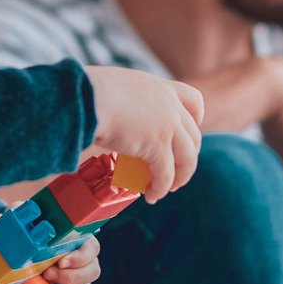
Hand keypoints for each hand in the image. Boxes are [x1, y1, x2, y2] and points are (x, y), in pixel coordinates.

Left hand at [36, 236, 100, 283]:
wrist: (27, 259)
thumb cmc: (35, 243)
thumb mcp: (40, 239)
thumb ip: (43, 241)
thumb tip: (38, 243)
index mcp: (83, 242)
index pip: (91, 249)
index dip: (79, 258)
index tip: (61, 263)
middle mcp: (87, 261)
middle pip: (92, 272)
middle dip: (70, 277)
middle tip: (47, 275)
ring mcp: (81, 278)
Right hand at [85, 65, 203, 201]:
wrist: (86, 98)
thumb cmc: (88, 91)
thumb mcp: (117, 88)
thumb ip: (125, 102)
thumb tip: (110, 116)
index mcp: (160, 87)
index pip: (193, 99)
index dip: (196, 118)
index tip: (191, 129)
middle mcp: (169, 105)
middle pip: (193, 135)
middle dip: (188, 156)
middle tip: (177, 170)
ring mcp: (167, 125)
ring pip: (187, 158)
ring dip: (180, 177)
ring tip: (169, 188)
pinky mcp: (157, 146)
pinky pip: (165, 174)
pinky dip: (161, 188)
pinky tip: (152, 195)